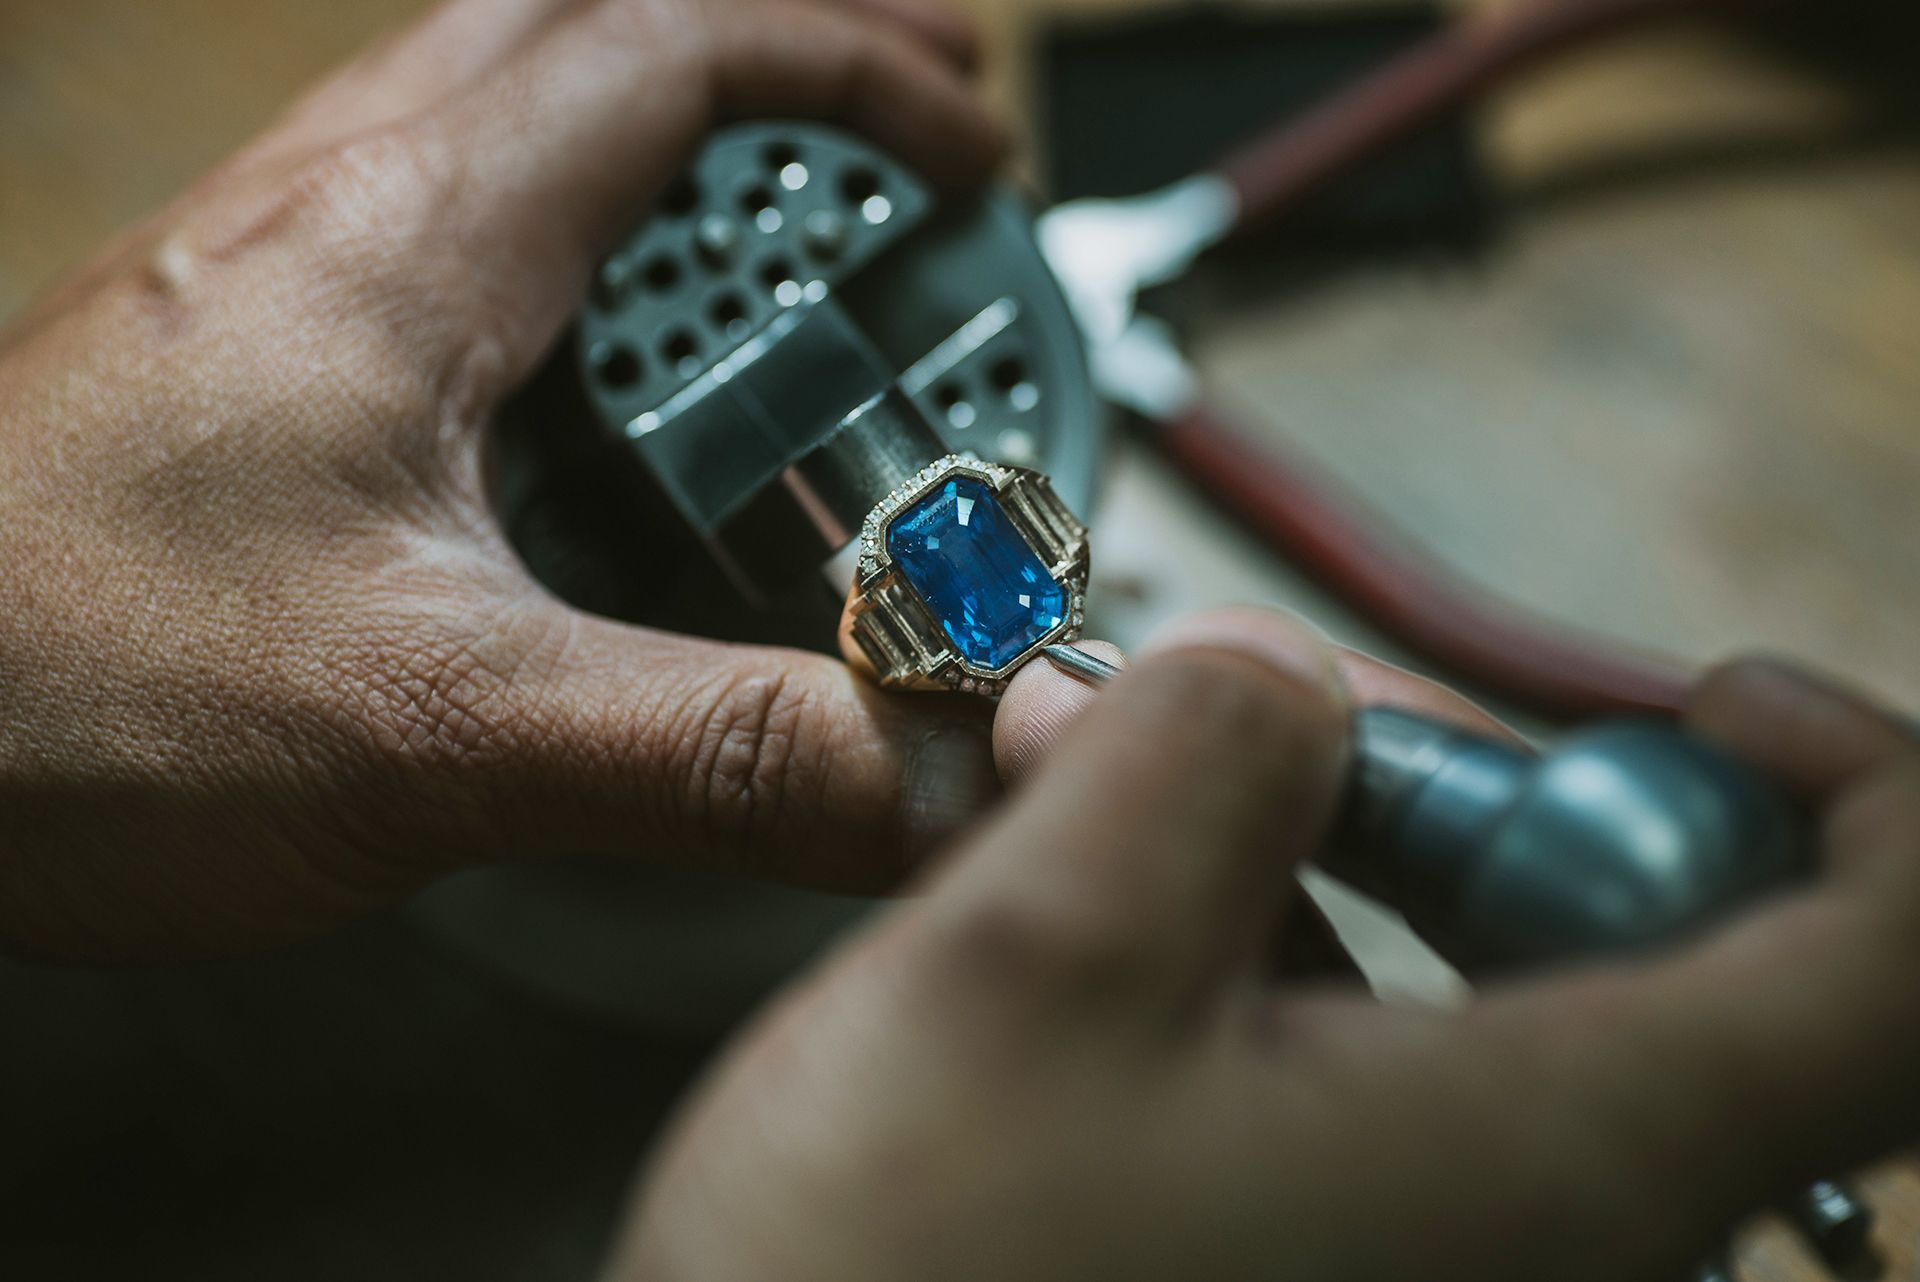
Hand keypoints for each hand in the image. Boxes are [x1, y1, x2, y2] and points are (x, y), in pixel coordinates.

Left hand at [0, 0, 1003, 960]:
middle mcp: (343, 211)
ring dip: (678, 128)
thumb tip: (938, 762)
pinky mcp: (252, 352)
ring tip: (794, 215)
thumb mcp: (438, 727)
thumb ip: (711, 746)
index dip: (854, 72)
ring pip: (516, 107)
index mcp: (409, 241)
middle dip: (784, 51)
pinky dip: (579, 235)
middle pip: (594, 29)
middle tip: (914, 122)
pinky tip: (606, 352)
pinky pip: (449, 223)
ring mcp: (287, 269)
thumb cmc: (57, 690)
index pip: (670, 51)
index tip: (972, 151)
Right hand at [608, 609, 1919, 1281]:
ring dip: (1383, 896)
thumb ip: (1192, 756)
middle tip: (1298, 766)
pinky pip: (1433, 1107)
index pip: (1903, 968)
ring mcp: (1468, 1272)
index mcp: (1556, 1162)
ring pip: (1539, 1030)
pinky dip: (1333, 995)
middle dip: (1505, 813)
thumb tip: (1272, 676)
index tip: (1711, 702)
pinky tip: (1170, 983)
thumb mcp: (1029, 965)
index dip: (1867, 785)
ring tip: (1166, 860)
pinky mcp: (1371, 1281)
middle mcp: (1566, 1244)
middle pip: (1703, 971)